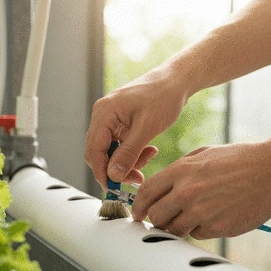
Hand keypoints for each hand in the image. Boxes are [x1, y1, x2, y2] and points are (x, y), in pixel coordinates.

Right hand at [85, 72, 188, 190]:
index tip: (115, 188)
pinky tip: (149, 150)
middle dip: (117, 168)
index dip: (102, 172)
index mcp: (104, 113)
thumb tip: (113, 175)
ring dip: (128, 160)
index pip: (93, 151)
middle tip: (137, 178)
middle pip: (100, 153)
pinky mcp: (121, 122)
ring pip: (112, 151)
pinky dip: (133, 152)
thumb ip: (128, 153)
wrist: (176, 81)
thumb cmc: (163, 97)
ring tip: (149, 157)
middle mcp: (103, 116)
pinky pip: (122, 144)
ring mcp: (112, 119)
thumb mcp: (146, 129)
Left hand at [132, 143, 270, 238]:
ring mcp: (202, 212)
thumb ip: (179, 171)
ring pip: (174, 230)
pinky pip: (197, 234)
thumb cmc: (239, 159)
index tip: (138, 213)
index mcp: (181, 171)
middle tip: (164, 218)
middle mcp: (187, 192)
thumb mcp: (203, 154)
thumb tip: (163, 188)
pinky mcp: (217, 228)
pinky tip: (213, 216)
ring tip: (193, 215)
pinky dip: (200, 229)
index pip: (146, 193)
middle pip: (156, 216)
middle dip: (156, 219)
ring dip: (178, 226)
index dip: (138, 206)